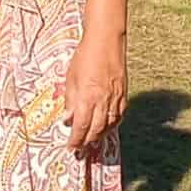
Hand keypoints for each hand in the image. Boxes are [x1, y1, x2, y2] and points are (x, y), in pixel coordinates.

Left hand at [64, 32, 125, 149]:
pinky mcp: (123, 93)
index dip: (75, 140)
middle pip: (96, 129)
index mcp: (87, 98)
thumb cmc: (85, 56)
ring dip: (100, 135)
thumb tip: (67, 118)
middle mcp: (103, 101)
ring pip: (109, 125)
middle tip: (80, 149)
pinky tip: (107, 127)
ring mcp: (116, 98)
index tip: (71, 148)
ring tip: (92, 140)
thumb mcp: (70, 78)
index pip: (80, 126)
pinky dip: (112, 125)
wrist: (106, 40)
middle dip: (87, 141)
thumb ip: (70, 100)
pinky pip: (119, 115)